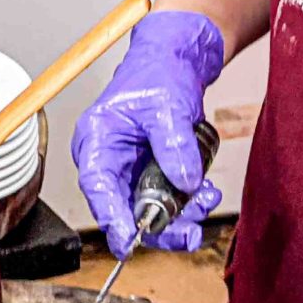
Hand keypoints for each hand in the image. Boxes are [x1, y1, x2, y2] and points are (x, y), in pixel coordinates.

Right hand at [70, 9, 227, 255]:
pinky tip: (204, 193)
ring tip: (205, 202)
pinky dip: (188, 201)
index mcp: (97, 140)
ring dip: (179, 213)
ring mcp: (130, 167)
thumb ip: (173, 144)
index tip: (128, 242)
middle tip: (188, 235)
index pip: (97, 187)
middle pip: (124, 207)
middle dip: (159, 224)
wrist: (177, 60)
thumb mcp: (167, 105)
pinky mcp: (151, 170)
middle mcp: (109, 159)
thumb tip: (184, 180)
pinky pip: (167, 197)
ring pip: (148, 208)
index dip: (111, 218)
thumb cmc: (158, 72)